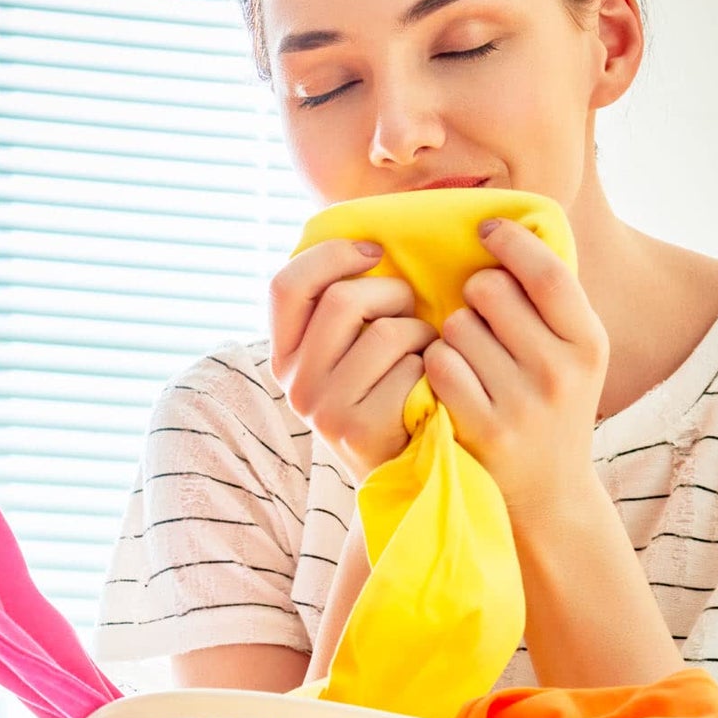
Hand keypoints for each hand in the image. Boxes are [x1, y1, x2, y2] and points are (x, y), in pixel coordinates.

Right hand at [269, 238, 437, 483]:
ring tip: (424, 351)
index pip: (286, 286)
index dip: (331, 257)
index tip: (373, 254)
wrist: (402, 471)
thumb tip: (370, 246)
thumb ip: (339, 311)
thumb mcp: (347, 353)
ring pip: (387, 333)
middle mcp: (295, 384)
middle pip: (343, 301)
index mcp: (284, 356)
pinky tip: (430, 386)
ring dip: (421, 332)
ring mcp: (325, 410)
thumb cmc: (385, 391)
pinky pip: (413, 369)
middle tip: (412, 309)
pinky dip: (433, 368)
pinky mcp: (362, 429)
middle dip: (393, 294)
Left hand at [424, 219, 607, 523]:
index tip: (486, 231)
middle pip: (489, 291)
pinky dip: (434, 366)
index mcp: (589, 343)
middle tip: (476, 316)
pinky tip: (447, 381)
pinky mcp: (484, 429)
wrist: (547, 495)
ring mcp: (523, 402)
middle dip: (472, 296)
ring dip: (450, 335)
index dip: (511, 242)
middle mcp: (562, 371)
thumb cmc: (549, 408)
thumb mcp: (572, 357)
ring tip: (468, 359)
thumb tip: (512, 226)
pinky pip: (438, 366)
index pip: (546, 271)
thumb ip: (549, 304)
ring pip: (456, 328)